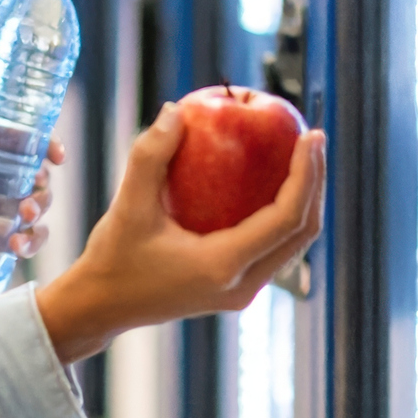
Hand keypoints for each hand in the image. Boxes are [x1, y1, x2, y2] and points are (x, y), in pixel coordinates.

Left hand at [0, 101, 63, 295]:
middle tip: (29, 198)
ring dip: (40, 214)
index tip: (58, 156)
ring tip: (24, 218)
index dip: (49, 147)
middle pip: (40, 181)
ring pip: (39, 211)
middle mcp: (2, 184)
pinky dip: (30, 243)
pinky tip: (17, 246)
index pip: (29, 147)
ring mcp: (2, 214)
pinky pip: (28, 241)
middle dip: (44, 188)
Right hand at [33, 101, 326, 364]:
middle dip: (315, 183)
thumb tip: (176, 110)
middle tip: (313, 137)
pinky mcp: (236, 288)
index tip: (310, 135)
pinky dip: (282, 212)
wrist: (103, 307)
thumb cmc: (113, 259)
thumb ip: (150, 156)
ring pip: (294, 243)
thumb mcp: (127, 206)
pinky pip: (274, 246)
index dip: (305, 175)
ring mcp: (242, 292)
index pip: (285, 219)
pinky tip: (272, 178)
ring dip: (304, 198)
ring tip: (302, 154)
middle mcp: (242, 286)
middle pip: (303, 233)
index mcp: (222, 267)